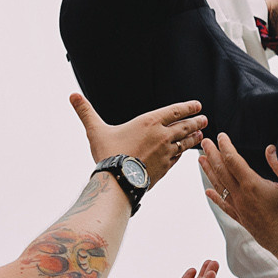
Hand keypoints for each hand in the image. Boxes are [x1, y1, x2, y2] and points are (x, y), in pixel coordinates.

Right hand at [73, 94, 206, 184]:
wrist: (119, 181)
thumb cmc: (108, 154)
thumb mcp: (96, 130)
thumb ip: (86, 112)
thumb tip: (72, 96)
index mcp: (149, 122)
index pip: (175, 111)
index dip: (187, 107)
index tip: (197, 105)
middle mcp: (162, 136)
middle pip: (184, 126)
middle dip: (195, 121)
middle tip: (204, 119)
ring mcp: (166, 153)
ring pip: (185, 142)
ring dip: (194, 137)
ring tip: (201, 135)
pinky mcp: (165, 168)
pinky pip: (178, 157)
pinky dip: (184, 153)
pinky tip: (185, 153)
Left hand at [198, 134, 277, 253]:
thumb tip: (270, 148)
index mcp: (252, 184)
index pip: (233, 160)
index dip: (225, 146)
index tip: (221, 136)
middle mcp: (241, 195)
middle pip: (221, 171)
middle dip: (212, 155)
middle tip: (204, 143)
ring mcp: (239, 208)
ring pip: (219, 186)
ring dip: (209, 172)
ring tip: (200, 161)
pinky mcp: (241, 218)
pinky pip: (223, 205)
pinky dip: (215, 197)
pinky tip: (208, 192)